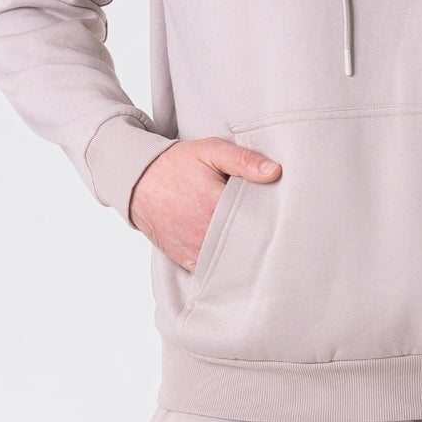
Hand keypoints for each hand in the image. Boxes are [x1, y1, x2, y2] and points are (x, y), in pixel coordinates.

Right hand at [128, 137, 281, 269]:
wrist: (138, 182)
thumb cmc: (177, 164)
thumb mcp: (211, 151)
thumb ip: (244, 160)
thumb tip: (275, 172)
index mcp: (215, 206)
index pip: (257, 221)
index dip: (273, 219)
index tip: (282, 215)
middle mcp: (205, 233)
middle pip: (247, 244)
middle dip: (261, 239)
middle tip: (275, 231)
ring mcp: (195, 250)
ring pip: (232, 261)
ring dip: (244, 254)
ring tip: (258, 244)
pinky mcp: (188, 261)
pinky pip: (214, 270)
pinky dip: (226, 265)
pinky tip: (237, 254)